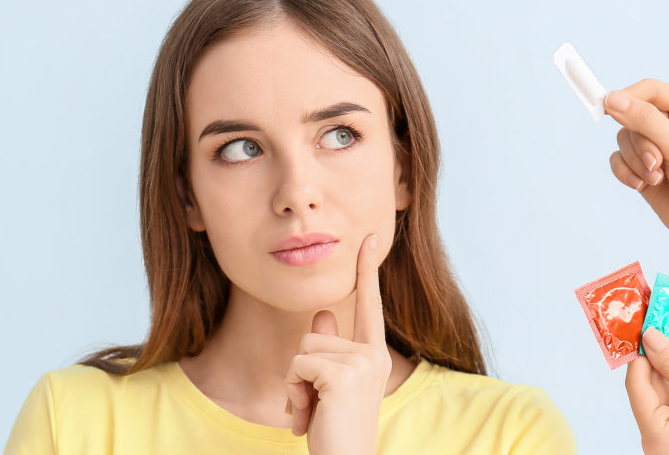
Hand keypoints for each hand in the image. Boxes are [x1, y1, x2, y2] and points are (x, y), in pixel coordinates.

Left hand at [286, 234, 389, 453]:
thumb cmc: (334, 431)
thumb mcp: (328, 387)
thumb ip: (328, 349)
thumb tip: (323, 314)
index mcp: (375, 356)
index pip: (369, 305)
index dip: (366, 271)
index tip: (368, 238)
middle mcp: (374, 355)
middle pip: (314, 334)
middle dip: (300, 372)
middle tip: (313, 406)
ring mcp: (362, 363)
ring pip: (302, 349)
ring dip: (294, 384)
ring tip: (312, 412)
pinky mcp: (343, 374)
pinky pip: (297, 365)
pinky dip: (293, 392)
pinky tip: (307, 417)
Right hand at [603, 79, 668, 253]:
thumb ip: (643, 119)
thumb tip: (611, 99)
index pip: (649, 90)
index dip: (627, 97)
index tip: (606, 108)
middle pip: (632, 116)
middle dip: (640, 143)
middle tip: (657, 163)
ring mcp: (658, 146)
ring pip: (624, 140)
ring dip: (635, 162)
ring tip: (657, 178)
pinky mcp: (645, 168)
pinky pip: (619, 160)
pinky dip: (626, 173)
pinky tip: (642, 186)